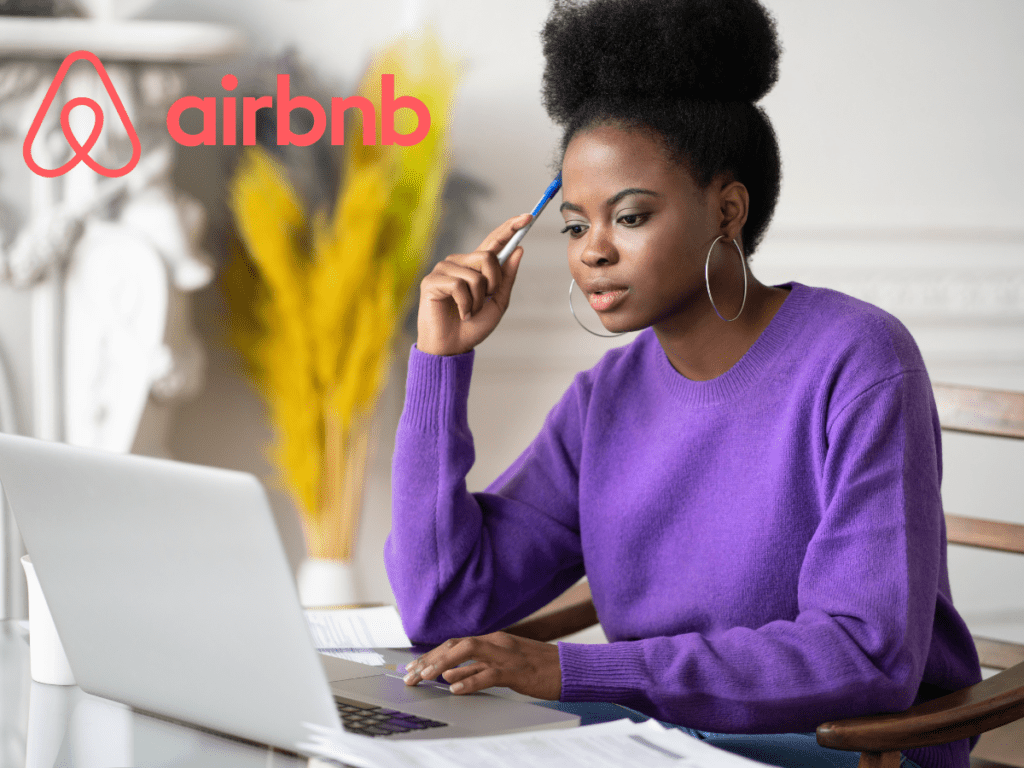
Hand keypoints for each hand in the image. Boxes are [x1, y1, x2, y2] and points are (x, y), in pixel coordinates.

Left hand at [402, 631, 561, 699]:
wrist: (570, 668)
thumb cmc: (539, 669)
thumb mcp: (505, 664)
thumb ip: (479, 667)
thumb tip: (450, 674)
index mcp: (494, 640)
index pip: (455, 643)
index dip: (432, 654)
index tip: (414, 667)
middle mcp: (497, 642)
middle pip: (456, 644)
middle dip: (430, 659)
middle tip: (411, 675)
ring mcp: (507, 654)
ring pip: (468, 652)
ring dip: (443, 665)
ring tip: (425, 678)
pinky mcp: (517, 671)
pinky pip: (489, 673)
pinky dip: (470, 680)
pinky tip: (455, 688)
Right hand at [416, 213, 532, 355]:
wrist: (452, 347)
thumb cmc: (473, 326)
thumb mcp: (498, 302)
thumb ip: (507, 277)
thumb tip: (519, 249)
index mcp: (476, 266)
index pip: (494, 241)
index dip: (510, 227)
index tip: (528, 216)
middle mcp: (459, 262)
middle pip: (487, 256)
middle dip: (494, 282)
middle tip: (486, 300)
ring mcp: (444, 269)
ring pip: (476, 274)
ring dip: (478, 300)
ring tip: (469, 312)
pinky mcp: (432, 281)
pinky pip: (459, 286)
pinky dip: (466, 305)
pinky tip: (460, 314)